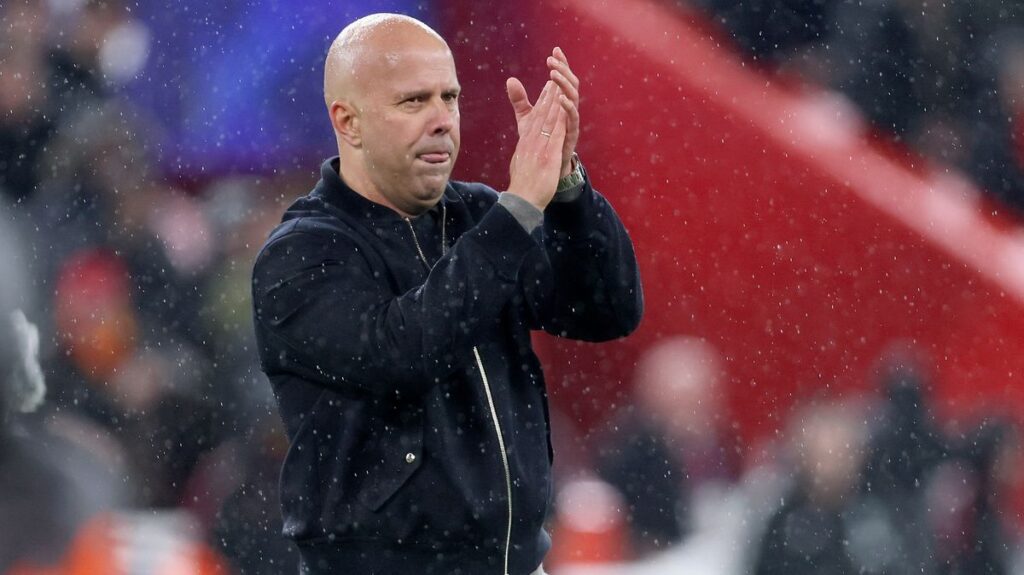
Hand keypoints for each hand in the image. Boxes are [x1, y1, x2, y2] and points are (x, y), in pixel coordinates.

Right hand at [504, 80, 570, 210]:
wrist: (523, 198)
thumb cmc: (522, 183)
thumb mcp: (519, 161)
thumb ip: (523, 148)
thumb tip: (522, 142)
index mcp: (525, 141)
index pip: (534, 116)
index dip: (542, 100)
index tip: (549, 86)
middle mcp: (531, 140)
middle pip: (541, 113)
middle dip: (549, 94)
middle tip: (555, 76)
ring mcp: (539, 147)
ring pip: (548, 120)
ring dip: (554, 101)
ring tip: (560, 85)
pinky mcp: (547, 155)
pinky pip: (555, 134)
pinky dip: (560, 120)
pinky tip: (566, 109)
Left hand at [506, 49, 579, 178]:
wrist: (543, 171)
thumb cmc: (540, 143)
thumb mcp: (527, 119)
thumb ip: (520, 101)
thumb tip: (510, 80)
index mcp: (558, 104)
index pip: (561, 79)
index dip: (561, 64)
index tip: (555, 49)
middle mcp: (567, 110)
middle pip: (571, 84)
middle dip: (563, 70)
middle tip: (552, 60)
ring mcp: (570, 123)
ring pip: (574, 98)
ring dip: (564, 84)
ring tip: (554, 75)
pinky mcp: (570, 136)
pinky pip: (572, 120)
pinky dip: (568, 108)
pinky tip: (561, 98)